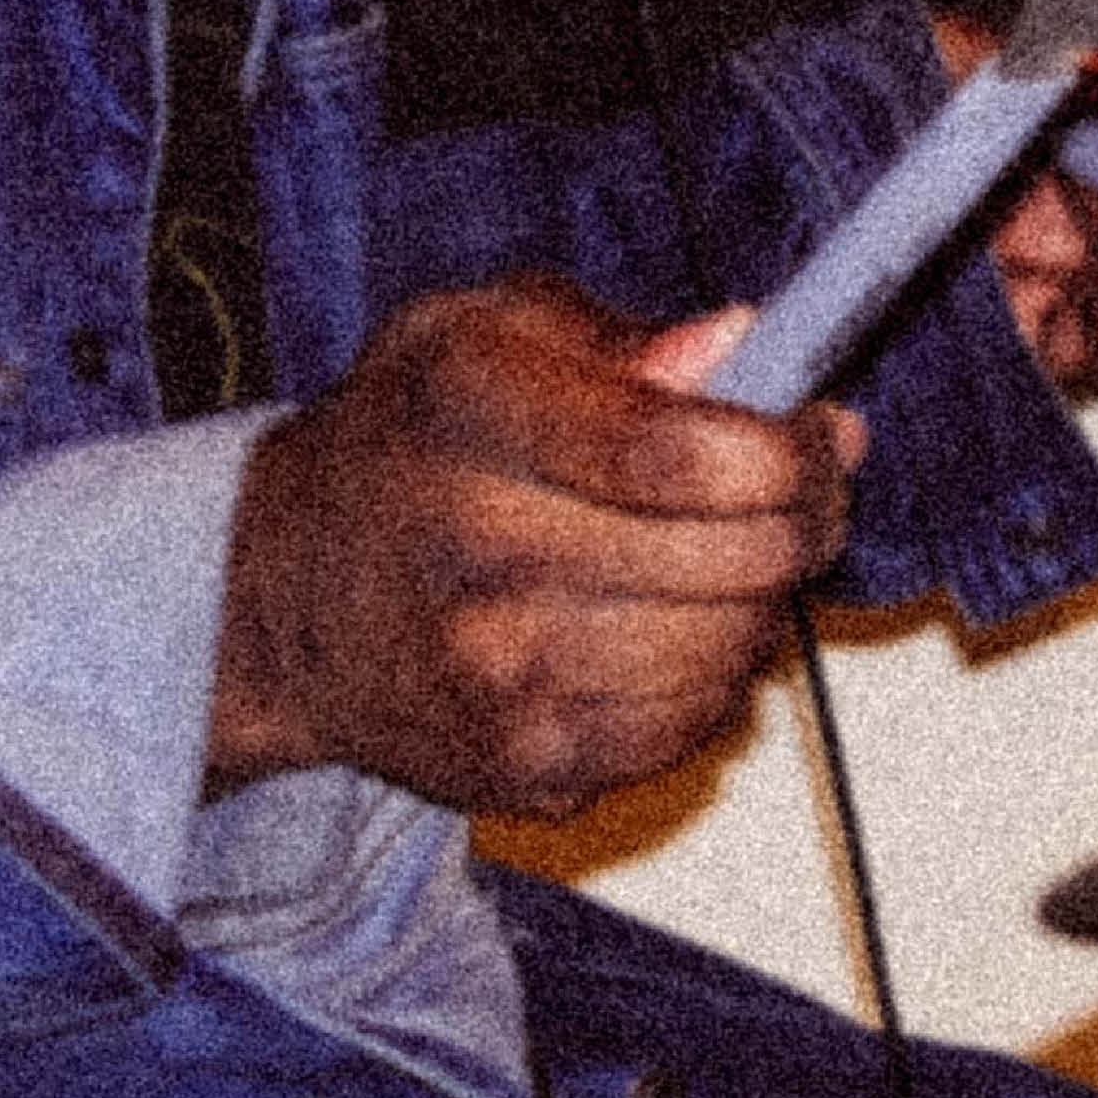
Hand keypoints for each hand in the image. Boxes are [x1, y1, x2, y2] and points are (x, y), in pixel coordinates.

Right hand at [209, 281, 853, 813]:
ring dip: (760, 605)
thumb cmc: (404, 447)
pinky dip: (712, 681)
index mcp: (474, 414)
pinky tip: (671, 634)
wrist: (280, 603)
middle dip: (803, 522)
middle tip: (800, 498)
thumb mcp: (484, 334)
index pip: (687, 454)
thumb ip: (619, 339)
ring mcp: (502, 673)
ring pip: (727, 650)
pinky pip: (688, 727)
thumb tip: (743, 347)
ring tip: (727, 564)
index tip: (816, 435)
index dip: (790, 452)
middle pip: (733, 558)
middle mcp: (481, 550)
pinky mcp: (524, 763)